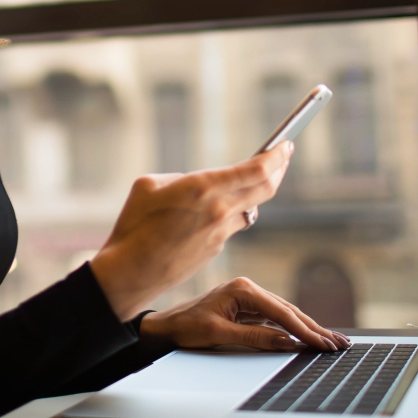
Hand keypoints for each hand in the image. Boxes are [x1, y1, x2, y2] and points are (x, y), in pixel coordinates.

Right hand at [90, 142, 292, 320]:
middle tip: (285, 156)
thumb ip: (181, 179)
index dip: (277, 156)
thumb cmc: (133, 226)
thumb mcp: (149, 185)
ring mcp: (220, 233)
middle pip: (266, 188)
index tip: (287, 144)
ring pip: (251, 208)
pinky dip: (230, 213)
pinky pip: (230, 225)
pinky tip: (215, 210)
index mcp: (202, 187)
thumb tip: (199, 184)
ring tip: (254, 180)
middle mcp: (218, 210)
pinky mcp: (215, 249)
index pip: (256, 170)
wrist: (130, 273)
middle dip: (280, 169)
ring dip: (255, 193)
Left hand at [138, 277, 349, 352]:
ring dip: (307, 328)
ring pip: (285, 314)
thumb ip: (254, 337)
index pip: (282, 312)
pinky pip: (275, 319)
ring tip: (329, 341)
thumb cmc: (187, 327)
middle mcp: (248, 289)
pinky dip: (292, 328)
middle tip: (338, 343)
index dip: (305, 330)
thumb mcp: (219, 334)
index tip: (323, 344)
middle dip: (314, 328)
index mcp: (243, 290)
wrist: (166, 326)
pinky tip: (307, 336)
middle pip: (288, 310)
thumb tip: (287, 341)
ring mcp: (248, 297)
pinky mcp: (247, 308)